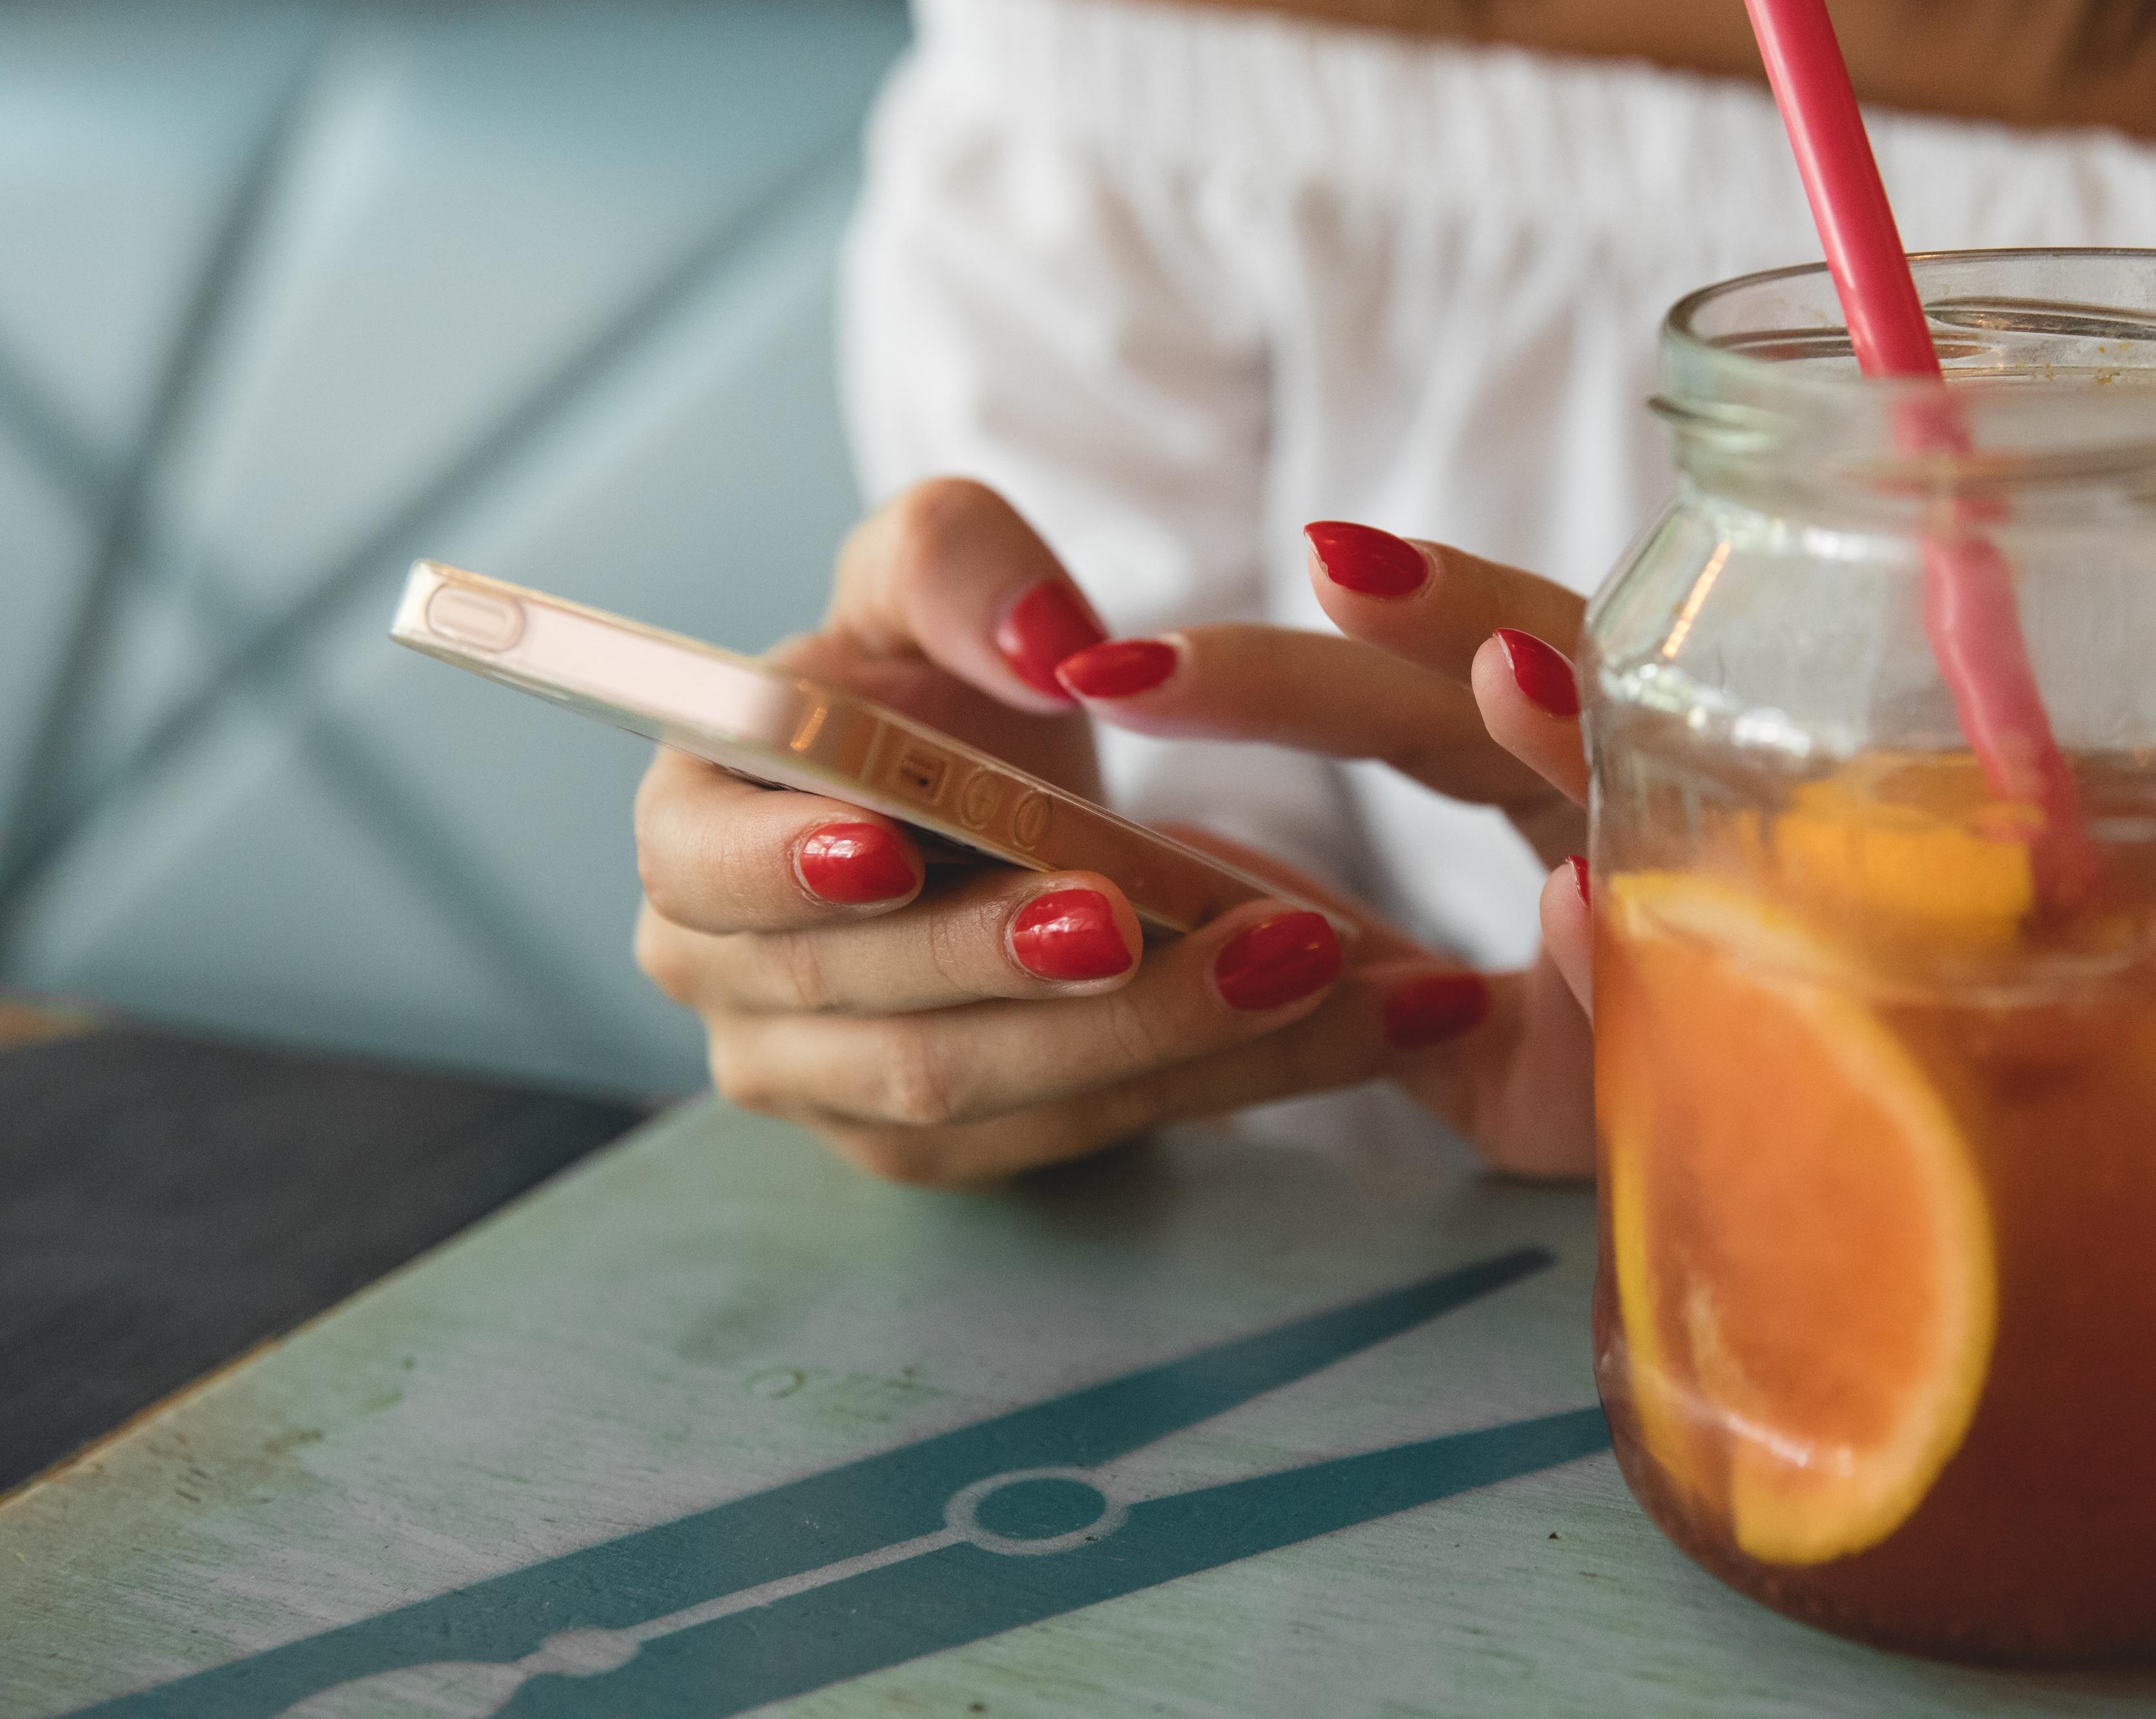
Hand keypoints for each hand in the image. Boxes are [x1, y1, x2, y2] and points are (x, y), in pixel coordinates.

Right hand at [631, 481, 1498, 1184]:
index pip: (705, 866)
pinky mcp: (957, 1148)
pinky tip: (1361, 1022)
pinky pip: (1098, 1125)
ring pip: (998, 1086)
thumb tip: (1045, 645)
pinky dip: (1237, 1073)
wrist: (999, 808)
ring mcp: (838, 1088)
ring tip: (1305, 958)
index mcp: (698, 831)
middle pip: (876, 998)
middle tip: (1144, 911)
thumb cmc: (937, 687)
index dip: (784, 865)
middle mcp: (736, 984)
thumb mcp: (937, 575)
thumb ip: (962, 563)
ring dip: (1161, 1030)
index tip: (892, 849)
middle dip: (1019, 960)